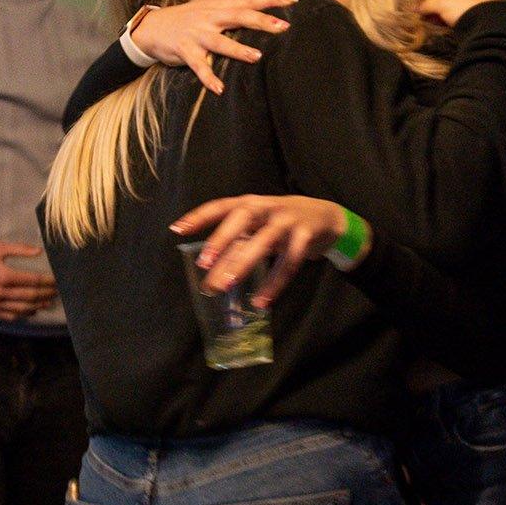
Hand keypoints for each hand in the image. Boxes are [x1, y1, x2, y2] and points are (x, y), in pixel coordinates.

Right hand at [0, 243, 56, 321]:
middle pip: (31, 296)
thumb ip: (19, 249)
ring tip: (48, 303)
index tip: (57, 281)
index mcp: (4, 275)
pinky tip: (31, 311)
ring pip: (22, 309)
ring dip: (38, 306)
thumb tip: (39, 251)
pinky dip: (22, 315)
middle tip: (57, 293)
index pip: (34, 281)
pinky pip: (9, 316)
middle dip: (46, 294)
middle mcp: (0, 292)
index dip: (48, 282)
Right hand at [131, 0, 297, 93]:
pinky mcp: (185, 50)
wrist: (153, 27)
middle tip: (283, 26)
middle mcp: (210, 17)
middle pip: (238, 16)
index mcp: (219, 6)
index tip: (294, 0)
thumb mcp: (209, 5)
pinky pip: (198, 65)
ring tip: (256, 56)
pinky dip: (208, 77)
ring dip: (238, 49)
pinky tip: (219, 89)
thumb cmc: (188, 17)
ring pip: (220, 41)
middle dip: (261, 21)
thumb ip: (233, 1)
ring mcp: (197, 33)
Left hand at [170, 195, 349, 307]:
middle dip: (222, 238)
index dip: (199, 216)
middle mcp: (267, 207)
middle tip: (204, 262)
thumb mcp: (259, 229)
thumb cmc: (282, 224)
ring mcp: (288, 220)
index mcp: (251, 203)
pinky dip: (275, 283)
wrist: (327, 218)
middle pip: (242, 217)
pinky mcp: (305, 236)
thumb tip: (209, 275)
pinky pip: (289, 262)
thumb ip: (236, 247)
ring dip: (244, 263)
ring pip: (264, 240)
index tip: (177, 229)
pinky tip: (261, 301)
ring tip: (226, 285)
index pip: (221, 206)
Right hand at [417, 0, 499, 27]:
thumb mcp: (441, 2)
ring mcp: (475, 8)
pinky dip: (450, 24)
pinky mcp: (478, 21)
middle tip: (423, 16)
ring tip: (431, 24)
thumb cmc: (462, 7)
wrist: (486, 25)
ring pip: (453, 11)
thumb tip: (416, 8)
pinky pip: (459, 20)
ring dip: (441, 17)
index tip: (420, 3)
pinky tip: (444, 29)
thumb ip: (427, 3)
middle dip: (435, 7)